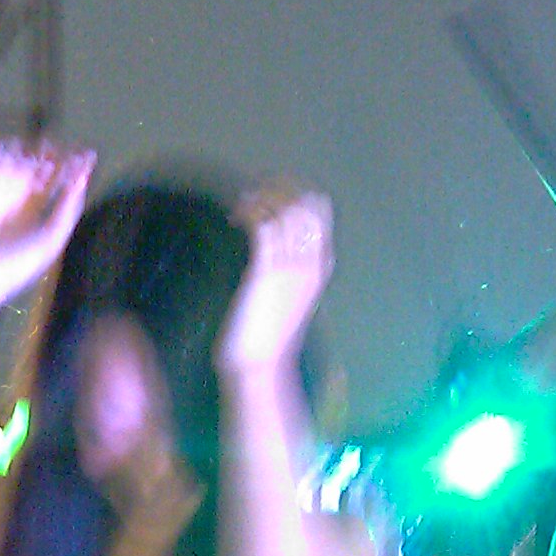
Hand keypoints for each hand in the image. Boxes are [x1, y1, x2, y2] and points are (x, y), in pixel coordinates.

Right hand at [0, 139, 95, 312]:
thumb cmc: (15, 266)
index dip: (72, 165)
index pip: (56, 178)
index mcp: (34, 207)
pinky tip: (12, 162)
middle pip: (38, 161)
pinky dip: (0, 152)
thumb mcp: (50, 241)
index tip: (88, 155)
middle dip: (51, 153)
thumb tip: (82, 180)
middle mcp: (15, 194)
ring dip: (28, 153)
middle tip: (57, 152)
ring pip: (16, 154)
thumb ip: (67, 212)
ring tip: (35, 164)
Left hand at [215, 185, 333, 375]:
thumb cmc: (269, 339)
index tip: (271, 191)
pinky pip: (263, 225)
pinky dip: (248, 213)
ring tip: (240, 205)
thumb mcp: (289, 300)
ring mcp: (290, 266)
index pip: (320, 211)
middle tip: (252, 192)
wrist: (260, 368)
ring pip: (284, 209)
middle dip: (279, 188)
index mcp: (320, 267)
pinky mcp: (266, 271)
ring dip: (259, 198)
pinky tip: (236, 218)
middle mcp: (311, 262)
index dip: (296, 192)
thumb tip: (273, 249)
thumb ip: (288, 272)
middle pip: (306, 202)